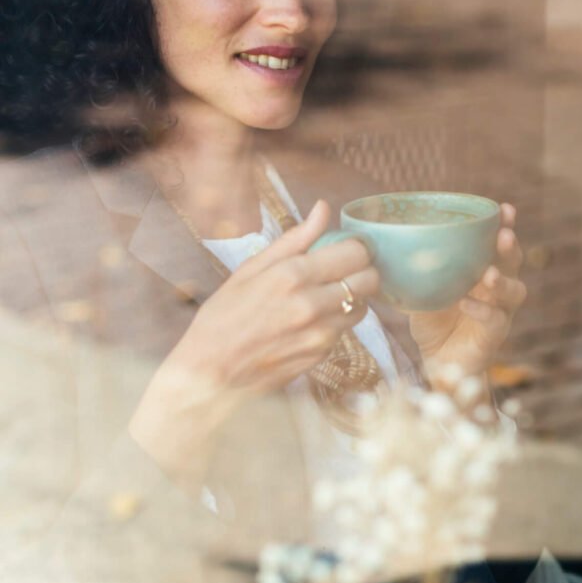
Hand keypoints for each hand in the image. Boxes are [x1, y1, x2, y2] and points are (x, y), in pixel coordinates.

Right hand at [129, 200, 378, 482]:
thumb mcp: (250, 269)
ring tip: (323, 296)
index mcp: (292, 275)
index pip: (356, 253)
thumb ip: (294, 239)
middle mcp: (313, 304)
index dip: (358, 247)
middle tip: (344, 270)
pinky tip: (310, 320)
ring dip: (351, 297)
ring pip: (362, 306)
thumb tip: (324, 209)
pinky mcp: (323, 354)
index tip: (348, 247)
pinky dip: (336, 321)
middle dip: (363, 270)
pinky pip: (345, 330)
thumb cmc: (222, 317)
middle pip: (369, 280)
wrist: (210, 373)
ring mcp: (321, 333)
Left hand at [408, 203, 525, 384]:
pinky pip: (495, 320)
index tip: (504, 209)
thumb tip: (385, 247)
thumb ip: (417, 271)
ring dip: (502, 280)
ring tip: (488, 274)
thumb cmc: (433, 322)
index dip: (503, 225)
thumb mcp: (422, 291)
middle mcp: (497, 288)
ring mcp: (500, 311)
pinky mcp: (494, 335)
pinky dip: (481, 310)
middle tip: (504, 236)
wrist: (436, 361)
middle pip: (513, 263)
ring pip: (514, 291)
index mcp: (483, 270)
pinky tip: (466, 303)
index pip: (497, 243)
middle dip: (510, 248)